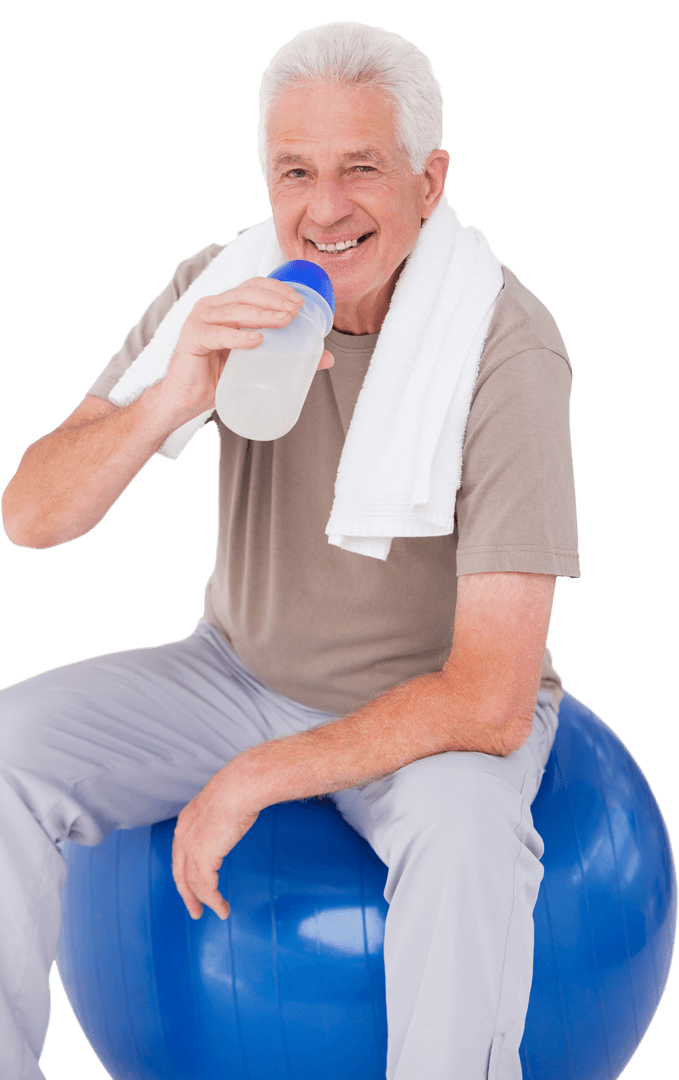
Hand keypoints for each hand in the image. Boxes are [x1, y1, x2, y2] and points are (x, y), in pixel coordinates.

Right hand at [158, 277, 334, 426]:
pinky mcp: (191, 338)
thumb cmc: (218, 378)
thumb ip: (287, 356)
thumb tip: (327, 357)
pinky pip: (218, 334)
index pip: (254, 286)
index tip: (300, 302)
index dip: (277, 289)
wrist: (185, 400)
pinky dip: (239, 337)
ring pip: (235, 309)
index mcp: (226, 305)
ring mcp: (199, 319)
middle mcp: (211, 306)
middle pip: (247, 293)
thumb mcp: (255, 362)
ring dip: (262, 314)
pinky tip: (257, 341)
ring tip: (284, 321)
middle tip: (296, 312)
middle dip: (275, 300)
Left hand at [171, 762, 259, 920]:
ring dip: (205, 901)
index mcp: (186, 820)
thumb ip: (222, 815)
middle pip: (180, 873)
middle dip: (188, 894)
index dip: (186, 872)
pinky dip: (214, 901)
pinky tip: (222, 909)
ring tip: (217, 912)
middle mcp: (183, 834)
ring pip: (193, 884)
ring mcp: (190, 847)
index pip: (180, 854)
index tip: (193, 884)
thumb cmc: (239, 788)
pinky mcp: (203, 857)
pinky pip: (206, 887)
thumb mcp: (224, 802)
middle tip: (195, 909)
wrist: (240, 787)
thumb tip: (235, 816)